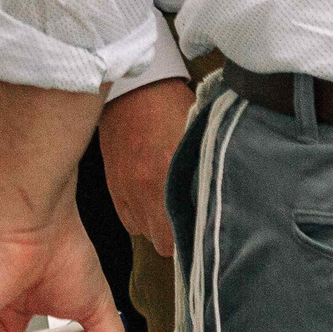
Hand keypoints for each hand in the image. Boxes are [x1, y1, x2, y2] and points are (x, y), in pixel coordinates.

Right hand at [98, 80, 191, 255]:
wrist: (134, 88)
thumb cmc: (172, 107)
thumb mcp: (197, 137)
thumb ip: (205, 173)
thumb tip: (219, 200)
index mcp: (170, 178)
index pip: (185, 233)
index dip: (197, 236)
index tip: (206, 229)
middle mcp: (146, 190)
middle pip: (165, 243)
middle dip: (177, 236)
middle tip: (190, 218)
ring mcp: (126, 190)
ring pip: (145, 233)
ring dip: (157, 226)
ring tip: (170, 206)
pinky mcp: (113, 186)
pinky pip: (128, 220)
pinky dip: (139, 216)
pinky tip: (150, 200)